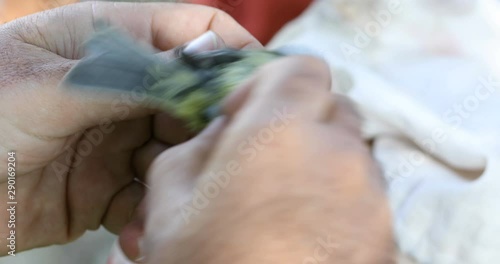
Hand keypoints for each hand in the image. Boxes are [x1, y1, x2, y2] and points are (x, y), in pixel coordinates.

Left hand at [0, 2, 259, 254]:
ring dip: (180, 177)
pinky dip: (150, 214)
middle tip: (213, 155)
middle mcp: (122, 88)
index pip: (189, 29)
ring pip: (178, 152)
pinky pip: (150, 197)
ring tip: (166, 200)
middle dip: (208, 126)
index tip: (255, 85)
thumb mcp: (50, 87)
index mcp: (107, 42)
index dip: (226, 51)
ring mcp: (118, 138)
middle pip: (193, 97)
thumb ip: (129, 78)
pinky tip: (134, 231)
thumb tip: (200, 63)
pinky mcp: (108, 186)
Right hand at [144, 57, 393, 262]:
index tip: (243, 118)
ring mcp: (370, 198)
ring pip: (348, 154)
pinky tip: (304, 236)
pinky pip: (361, 197)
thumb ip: (196, 146)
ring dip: (316, 165)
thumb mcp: (169, 199)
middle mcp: (338, 155)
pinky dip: (336, 202)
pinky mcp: (385, 236)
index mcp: (280, 132)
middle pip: (330, 110)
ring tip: (280, 207)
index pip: (300, 68)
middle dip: (295, 126)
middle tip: (261, 162)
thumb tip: (223, 133)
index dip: (269, 85)